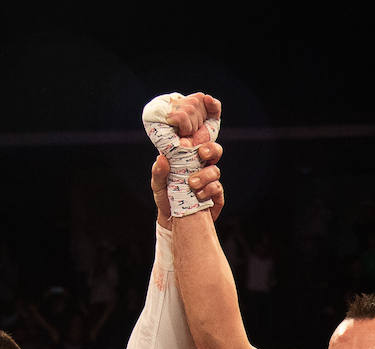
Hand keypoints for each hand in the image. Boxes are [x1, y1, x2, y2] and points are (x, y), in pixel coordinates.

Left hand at [143, 91, 221, 218]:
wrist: (173, 221)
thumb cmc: (165, 196)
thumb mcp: (157, 184)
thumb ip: (158, 171)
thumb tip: (162, 158)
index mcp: (188, 155)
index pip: (200, 134)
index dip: (207, 117)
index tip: (208, 102)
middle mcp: (201, 164)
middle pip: (213, 148)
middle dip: (209, 149)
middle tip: (200, 154)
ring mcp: (210, 179)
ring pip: (215, 169)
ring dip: (206, 175)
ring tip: (192, 184)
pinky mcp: (215, 195)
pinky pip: (217, 188)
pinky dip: (209, 190)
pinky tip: (199, 195)